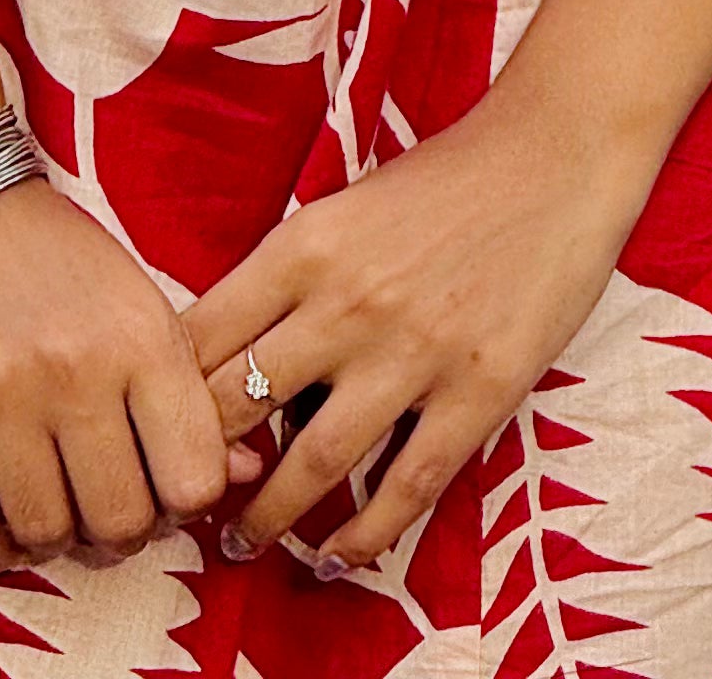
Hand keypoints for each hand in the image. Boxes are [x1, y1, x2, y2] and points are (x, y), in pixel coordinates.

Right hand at [0, 161, 252, 578]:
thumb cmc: (47, 253)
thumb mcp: (135, 299)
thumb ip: (185, 391)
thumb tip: (246, 476)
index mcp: (140, 336)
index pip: (194, 480)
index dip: (181, 507)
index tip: (157, 492)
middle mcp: (74, 368)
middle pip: (120, 522)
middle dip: (115, 536)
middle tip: (98, 515)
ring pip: (44, 533)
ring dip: (50, 541)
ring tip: (47, 512)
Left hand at [181, 87, 656, 579]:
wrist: (556, 154)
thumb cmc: (444, 177)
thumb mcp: (344, 207)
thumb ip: (290, 276)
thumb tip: (234, 352)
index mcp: (304, 246)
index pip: (201, 337)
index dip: (164, 396)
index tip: (155, 430)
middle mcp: (346, 303)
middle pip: (240, 406)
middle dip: (200, 465)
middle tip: (184, 502)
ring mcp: (413, 353)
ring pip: (312, 463)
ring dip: (266, 517)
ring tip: (242, 543)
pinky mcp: (477, 392)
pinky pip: (405, 486)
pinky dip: (362, 535)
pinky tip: (335, 556)